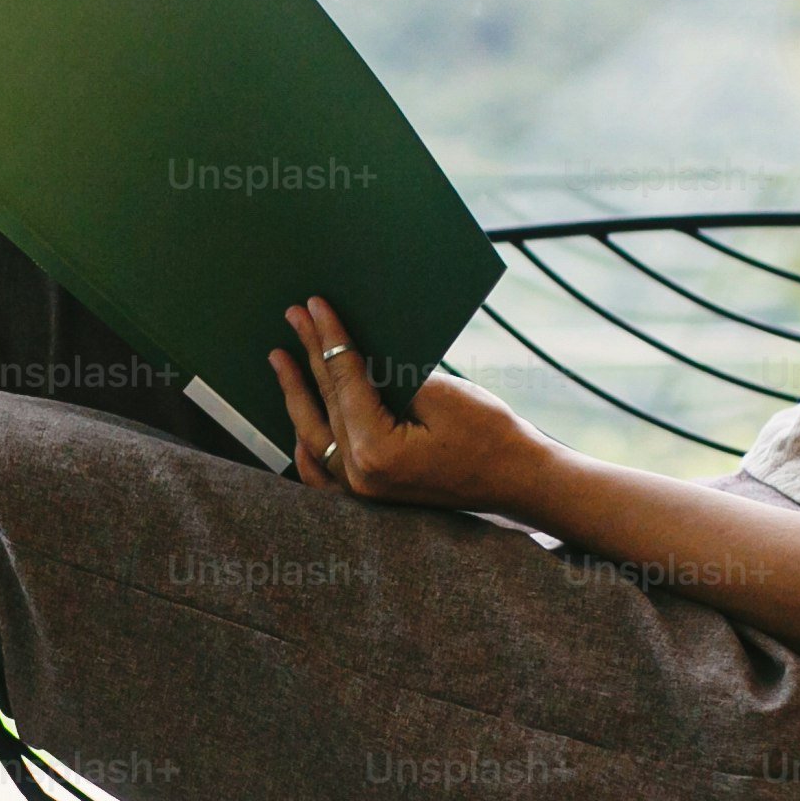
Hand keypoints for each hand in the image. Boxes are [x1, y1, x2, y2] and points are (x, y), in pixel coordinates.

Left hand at [270, 297, 548, 508]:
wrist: (519, 479)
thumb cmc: (490, 434)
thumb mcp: (441, 394)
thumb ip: (390, 378)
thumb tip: (353, 356)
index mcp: (375, 451)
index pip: (344, 382)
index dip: (329, 338)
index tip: (314, 306)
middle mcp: (359, 477)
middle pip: (325, 403)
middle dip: (309, 354)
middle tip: (294, 317)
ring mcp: (361, 492)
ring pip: (315, 435)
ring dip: (297, 395)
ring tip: (280, 359)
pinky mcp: (371, 494)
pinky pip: (325, 472)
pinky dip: (307, 446)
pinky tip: (295, 425)